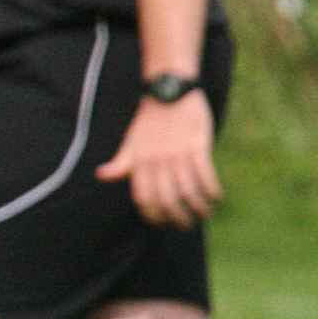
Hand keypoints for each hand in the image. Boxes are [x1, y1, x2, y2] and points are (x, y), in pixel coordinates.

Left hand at [96, 93, 219, 228]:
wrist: (169, 93)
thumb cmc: (148, 120)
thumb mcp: (130, 142)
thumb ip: (120, 163)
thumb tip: (101, 176)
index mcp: (139, 163)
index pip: (143, 198)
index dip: (153, 215)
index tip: (163, 224)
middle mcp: (156, 162)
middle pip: (167, 200)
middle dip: (178, 218)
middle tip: (187, 225)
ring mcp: (177, 154)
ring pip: (189, 191)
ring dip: (199, 208)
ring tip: (204, 214)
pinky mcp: (197, 146)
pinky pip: (206, 175)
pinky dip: (212, 190)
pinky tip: (216, 197)